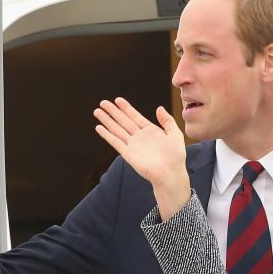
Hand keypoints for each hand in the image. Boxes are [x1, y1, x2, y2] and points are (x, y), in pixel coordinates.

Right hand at [94, 98, 189, 218]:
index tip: (117, 99)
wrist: (170, 174)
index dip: (126, 108)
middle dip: (113, 112)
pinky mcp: (128, 154)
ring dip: (107, 121)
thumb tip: (159, 108)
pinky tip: (99, 128)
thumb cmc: (175, 157)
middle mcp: (140, 137)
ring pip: (117, 129)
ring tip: (97, 111)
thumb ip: (167, 121)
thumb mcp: (175, 134)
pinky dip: (107, 135)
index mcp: (150, 131)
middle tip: (102, 102)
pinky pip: (115, 142)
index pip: (135, 116)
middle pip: (123, 121)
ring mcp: (133, 146)